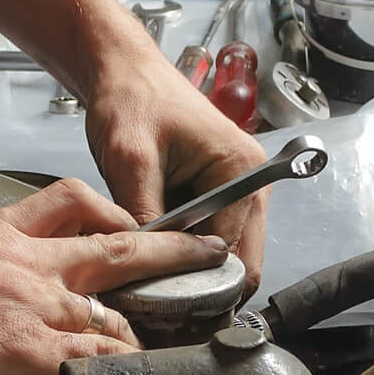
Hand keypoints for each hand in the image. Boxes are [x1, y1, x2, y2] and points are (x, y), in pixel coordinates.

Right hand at [0, 179, 228, 374]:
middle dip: (171, 248)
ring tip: (172, 350)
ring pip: (118, 313)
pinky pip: (98, 361)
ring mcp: (35, 306)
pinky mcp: (32, 353)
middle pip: (119, 244)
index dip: (109, 211)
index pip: (67, 202)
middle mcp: (27, 263)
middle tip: (207, 253)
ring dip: (146, 334)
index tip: (130, 223)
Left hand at [85, 53, 271, 289]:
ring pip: (219, 253)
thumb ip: (145, 218)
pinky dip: (180, 248)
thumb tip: (148, 272)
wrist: (122, 71)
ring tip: (146, 277)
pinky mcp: (215, 194)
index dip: (198, 282)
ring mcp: (236, 191)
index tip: (159, 303)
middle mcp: (251, 185)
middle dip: (198, 282)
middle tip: (152, 300)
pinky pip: (204, 236)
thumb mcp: (131, 161)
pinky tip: (150, 253)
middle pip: (236, 260)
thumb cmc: (130, 100)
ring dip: (187, 266)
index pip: (234, 253)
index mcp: (243, 172)